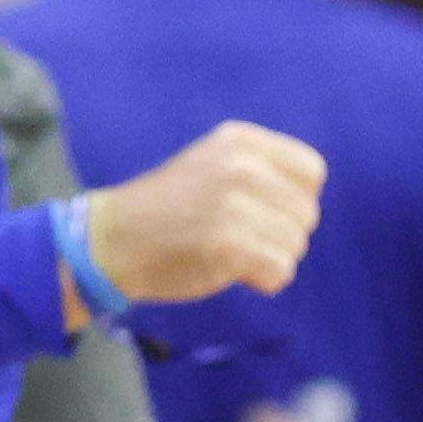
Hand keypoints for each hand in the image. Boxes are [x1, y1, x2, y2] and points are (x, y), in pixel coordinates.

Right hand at [84, 121, 326, 306]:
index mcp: (242, 141)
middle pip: (307, 213)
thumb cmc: (167, 211)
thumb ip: (262, 170)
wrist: (111, 242)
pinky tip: (232, 271)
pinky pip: (281, 271)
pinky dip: (263, 280)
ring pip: (296, 244)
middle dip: (280, 233)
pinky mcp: (229, 244)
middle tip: (237, 237)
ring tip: (229, 252)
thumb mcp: (214, 165)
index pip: (311, 172)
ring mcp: (235, 205)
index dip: (292, 199)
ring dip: (269, 258)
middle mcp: (242, 166)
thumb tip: (308, 200)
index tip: (258, 212)